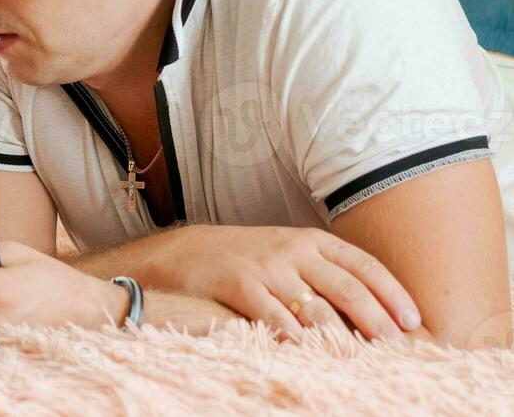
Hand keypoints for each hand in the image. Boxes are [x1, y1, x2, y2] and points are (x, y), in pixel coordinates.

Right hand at [135, 224, 418, 340]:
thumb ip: (325, 271)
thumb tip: (374, 308)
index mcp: (311, 240)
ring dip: (342, 338)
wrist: (188, 252)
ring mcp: (267, 267)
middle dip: (377, 322)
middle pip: (347, 288)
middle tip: (397, 348)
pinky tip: (308, 353)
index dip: (391, 293)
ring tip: (361, 360)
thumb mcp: (288, 252)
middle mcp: (293, 250)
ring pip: (316, 308)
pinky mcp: (240, 284)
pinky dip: (295, 339)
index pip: (363, 265)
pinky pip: (275, 317)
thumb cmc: (247, 258)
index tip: (411, 321)